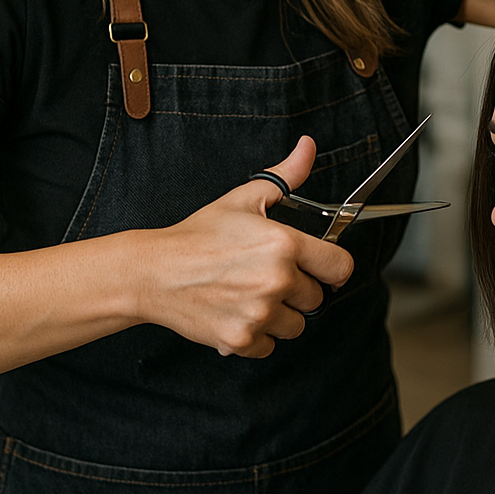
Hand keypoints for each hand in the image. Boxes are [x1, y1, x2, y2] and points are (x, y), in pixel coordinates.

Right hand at [134, 136, 354, 357]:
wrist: (154, 271)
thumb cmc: (198, 235)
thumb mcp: (244, 198)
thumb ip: (286, 176)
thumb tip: (308, 147)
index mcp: (284, 244)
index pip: (340, 268)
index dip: (332, 268)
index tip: (321, 268)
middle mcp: (276, 280)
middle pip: (316, 299)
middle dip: (298, 289)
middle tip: (268, 276)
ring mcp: (258, 313)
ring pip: (296, 326)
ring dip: (280, 315)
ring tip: (252, 295)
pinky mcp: (241, 339)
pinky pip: (270, 346)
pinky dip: (257, 335)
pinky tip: (238, 312)